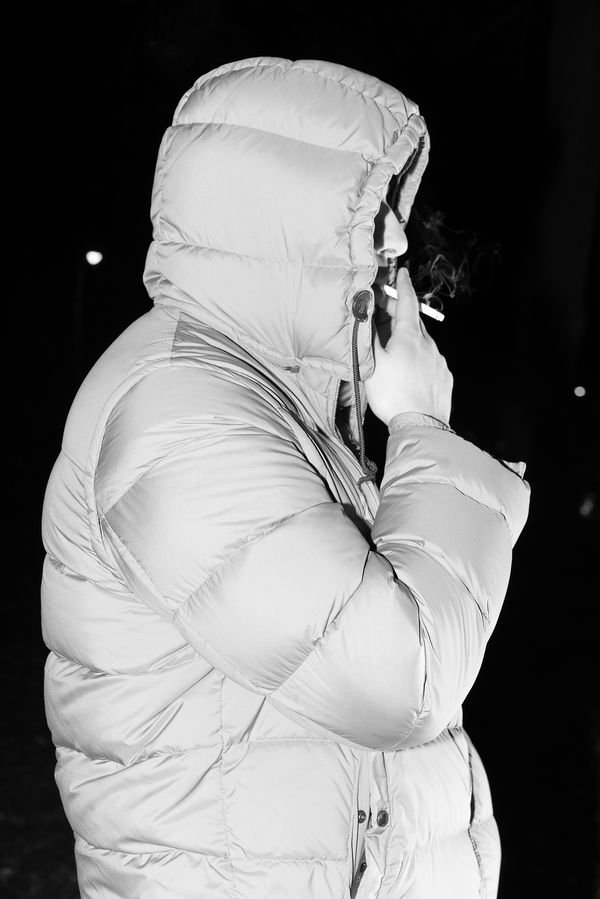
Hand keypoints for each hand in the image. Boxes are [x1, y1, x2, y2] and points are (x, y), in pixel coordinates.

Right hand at [365, 267, 453, 425]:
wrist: (421, 426)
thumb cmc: (393, 394)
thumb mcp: (372, 362)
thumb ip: (368, 335)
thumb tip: (364, 312)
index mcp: (410, 336)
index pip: (408, 302)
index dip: (403, 286)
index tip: (403, 272)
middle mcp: (428, 344)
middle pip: (414, 321)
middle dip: (401, 312)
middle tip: (386, 310)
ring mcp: (439, 362)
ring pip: (423, 341)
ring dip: (409, 336)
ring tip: (394, 344)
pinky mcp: (444, 378)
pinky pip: (430, 360)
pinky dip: (418, 356)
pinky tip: (409, 368)